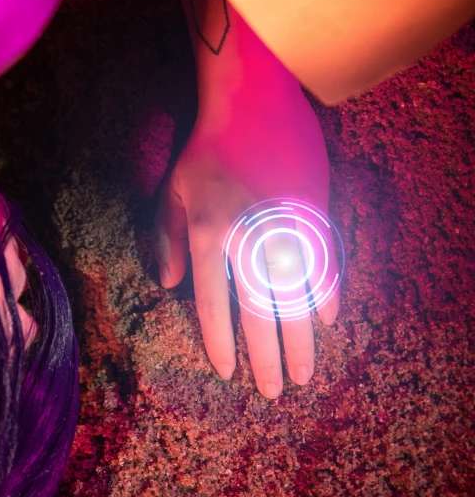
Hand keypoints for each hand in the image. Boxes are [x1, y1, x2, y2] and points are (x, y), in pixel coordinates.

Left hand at [156, 72, 338, 397]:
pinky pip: (324, 265)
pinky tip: (327, 320)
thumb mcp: (173, 192)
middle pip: (260, 313)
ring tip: (305, 373)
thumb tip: (173, 286)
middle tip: (275, 392)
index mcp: (209, 236)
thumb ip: (169, 240)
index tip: (229, 373)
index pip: (214, 304)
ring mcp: (286, 226)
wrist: (253, 105)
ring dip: (301, 340)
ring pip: (296, 297)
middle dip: (267, 357)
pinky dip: (327, 294)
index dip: (221, 343)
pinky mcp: (314, 213)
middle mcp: (248, 238)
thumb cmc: (206, 150)